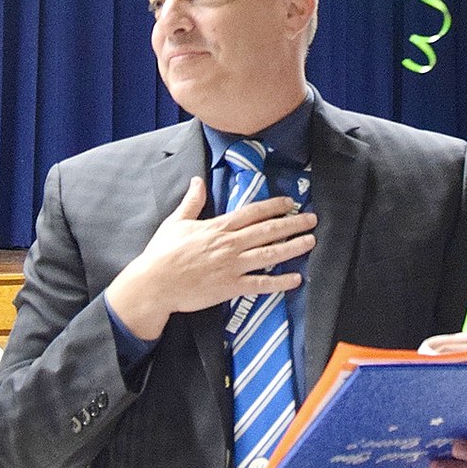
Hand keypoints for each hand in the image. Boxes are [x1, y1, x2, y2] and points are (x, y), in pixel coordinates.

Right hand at [106, 177, 316, 340]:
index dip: (274, 206)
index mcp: (218, 227)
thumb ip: (192, 201)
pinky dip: (280, 282)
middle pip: (268, 231)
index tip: (290, 202)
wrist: (155, 284)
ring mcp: (232, 266)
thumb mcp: (176, 221)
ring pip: (270, 255)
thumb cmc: (163, 253)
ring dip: (293, 247)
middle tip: (311, 219)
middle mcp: (230, 244)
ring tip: (310, 241)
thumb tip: (198, 180)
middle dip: (292, 223)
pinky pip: (261, 284)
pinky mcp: (231, 287)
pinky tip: (296, 279)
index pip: (252, 212)